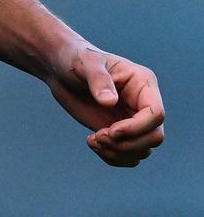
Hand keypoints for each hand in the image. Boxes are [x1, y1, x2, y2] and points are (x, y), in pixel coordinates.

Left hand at [45, 41, 164, 166]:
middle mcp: (143, 104)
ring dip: (117, 152)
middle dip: (126, 143)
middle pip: (154, 137)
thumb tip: (109, 102)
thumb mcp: (85, 64)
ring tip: (92, 140)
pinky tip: (93, 143)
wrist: (60, 69)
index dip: (136, 128)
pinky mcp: (121, 132)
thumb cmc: (75, 59)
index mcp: (143, 84)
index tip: (110, 130)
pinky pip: (129, 155)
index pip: (155, 114)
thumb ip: (98, 80)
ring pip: (143, 150)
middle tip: (97, 136)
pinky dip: (113, 157)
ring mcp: (133, 120)